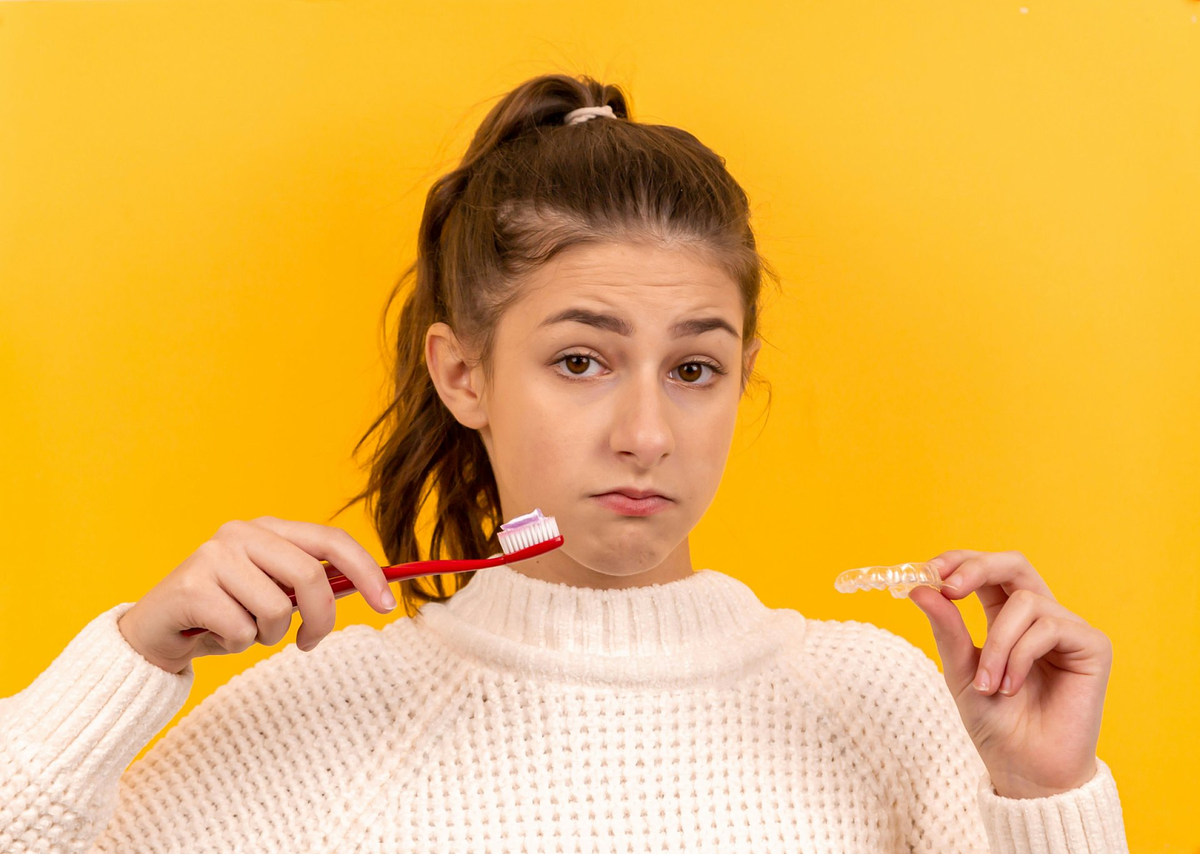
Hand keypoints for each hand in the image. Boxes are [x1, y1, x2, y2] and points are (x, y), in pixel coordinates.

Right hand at [117, 516, 397, 673]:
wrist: (153, 635)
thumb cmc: (222, 615)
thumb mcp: (273, 594)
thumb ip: (311, 585)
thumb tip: (370, 587)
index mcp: (269, 528)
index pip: (332, 539)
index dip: (367, 570)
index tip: (388, 604)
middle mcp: (242, 533)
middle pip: (311, 576)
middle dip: (321, 619)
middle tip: (308, 642)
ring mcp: (214, 556)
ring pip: (277, 609)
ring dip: (268, 635)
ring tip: (242, 630)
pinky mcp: (192, 587)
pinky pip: (243, 631)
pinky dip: (237, 644)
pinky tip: (213, 633)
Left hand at [907, 549, 1112, 798]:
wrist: (1025, 768)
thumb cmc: (995, 722)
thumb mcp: (958, 671)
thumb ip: (946, 628)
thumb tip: (920, 588)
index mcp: (1006, 617)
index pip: (986, 570)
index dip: (959, 560)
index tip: (928, 571)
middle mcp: (1040, 616)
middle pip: (1014, 564)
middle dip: (977, 568)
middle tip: (949, 589)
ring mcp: (1068, 629)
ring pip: (1025, 602)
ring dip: (997, 644)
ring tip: (988, 684)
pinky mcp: (1092, 645)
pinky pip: (1049, 627)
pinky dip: (1020, 655)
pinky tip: (1012, 687)